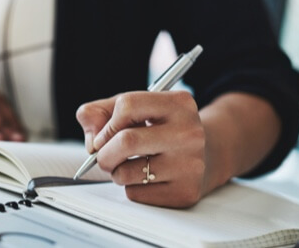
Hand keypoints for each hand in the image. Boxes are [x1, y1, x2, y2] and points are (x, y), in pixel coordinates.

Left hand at [76, 91, 207, 207]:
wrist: (206, 156)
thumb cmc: (161, 129)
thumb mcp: (135, 109)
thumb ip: (101, 113)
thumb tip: (91, 140)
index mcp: (179, 104)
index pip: (127, 105)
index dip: (106, 123)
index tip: (103, 136)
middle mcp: (189, 133)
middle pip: (126, 141)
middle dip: (104, 153)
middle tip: (103, 157)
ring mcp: (190, 164)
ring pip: (126, 173)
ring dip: (116, 172)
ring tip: (129, 165)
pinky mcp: (184, 192)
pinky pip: (136, 194)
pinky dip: (131, 188)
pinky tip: (147, 178)